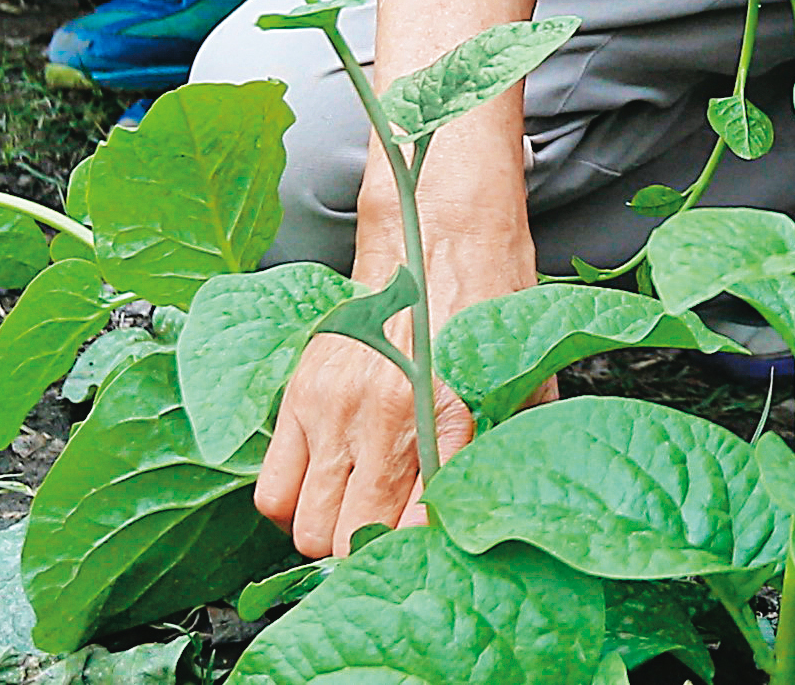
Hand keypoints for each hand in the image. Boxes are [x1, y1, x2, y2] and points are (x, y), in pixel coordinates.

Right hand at [256, 176, 531, 558]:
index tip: (425, 562)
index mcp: (448, 421)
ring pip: (306, 527)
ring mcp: (332, 407)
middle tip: (390, 544)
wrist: (436, 231)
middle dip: (368, 556)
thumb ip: (507, 457)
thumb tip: (493, 525)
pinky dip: (290, 505)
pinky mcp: (299, 391)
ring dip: (330, 533)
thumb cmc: (487, 307)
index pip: (415, 537)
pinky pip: (271, 489)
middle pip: (348, 545)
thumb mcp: (523, 386)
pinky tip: (324, 489)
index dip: (417, 562)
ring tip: (357, 517)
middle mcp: (384, 419)